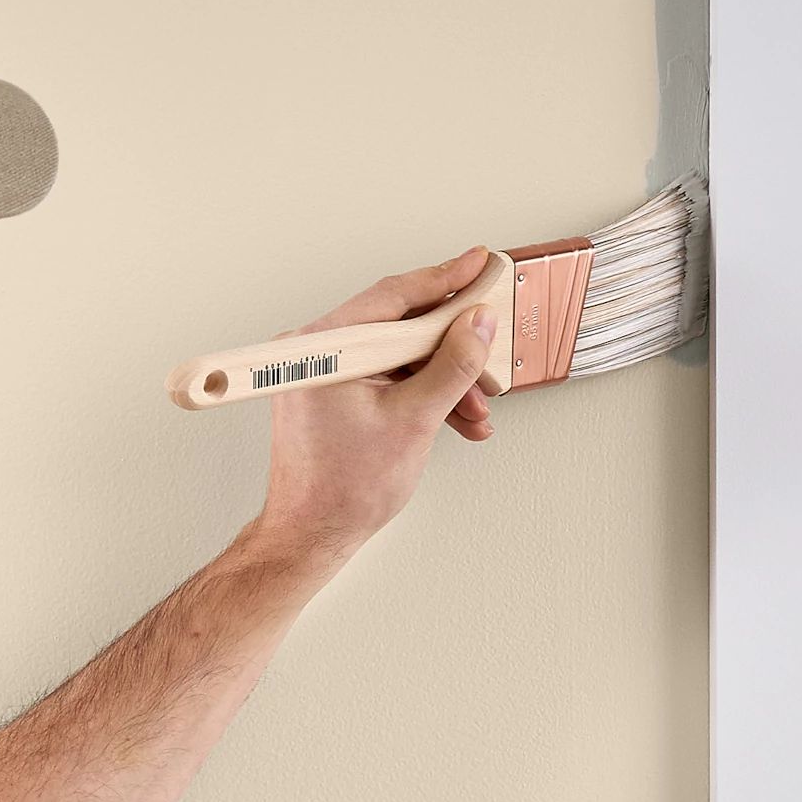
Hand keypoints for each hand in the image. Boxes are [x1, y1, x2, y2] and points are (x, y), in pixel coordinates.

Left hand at [248, 244, 502, 575]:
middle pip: (399, 327)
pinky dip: (422, 396)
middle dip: (453, 348)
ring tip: (479, 407)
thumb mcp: (414, 420)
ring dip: (444, 380)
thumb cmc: (341, 491)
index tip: (476, 265)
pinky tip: (457, 418)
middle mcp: (316, 353)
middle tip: (490, 346)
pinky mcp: (332, 396)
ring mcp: (323, 375)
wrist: (311, 536)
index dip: (443, 281)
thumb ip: (452, 365)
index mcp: (323, 348)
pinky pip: (386, 380)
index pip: (393, 297)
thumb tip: (477, 325)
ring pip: (399, 359)